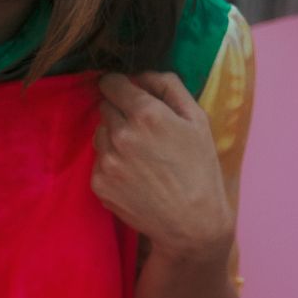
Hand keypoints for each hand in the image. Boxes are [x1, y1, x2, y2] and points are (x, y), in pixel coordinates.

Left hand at [91, 71, 234, 260]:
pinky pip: (98, 161)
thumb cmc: (200, 169)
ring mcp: (107, 161)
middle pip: (104, 107)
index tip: (126, 94)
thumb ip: (168, 86)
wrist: (191, 223)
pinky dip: (111, 164)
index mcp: (147, 113)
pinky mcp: (98, 184)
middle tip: (142, 131)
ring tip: (140, 156)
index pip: (111, 83)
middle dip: (119, 112)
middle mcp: (121, 134)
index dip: (119, 86)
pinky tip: (134, 176)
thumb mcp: (197, 119)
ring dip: (113, 137)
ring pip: (99, 134)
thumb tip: (141, 74)